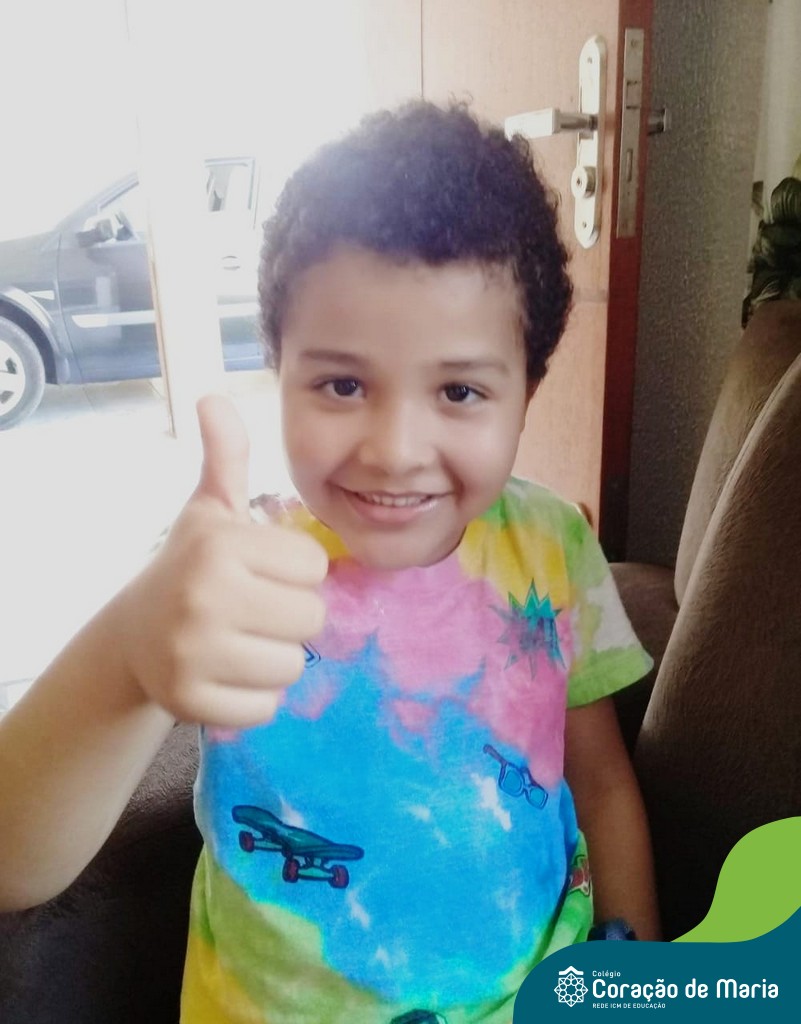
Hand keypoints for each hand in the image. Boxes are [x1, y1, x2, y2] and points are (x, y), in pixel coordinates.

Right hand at [115, 394, 327, 726]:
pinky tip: (226, 673)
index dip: (294, 571)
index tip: (260, 571)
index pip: (314, 567)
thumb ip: (226, 457)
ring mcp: (194, 655)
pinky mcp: (192, 704)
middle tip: (252, 610)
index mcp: (220, 545)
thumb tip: (212, 396)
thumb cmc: (191, 565)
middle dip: (290, 615)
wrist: (136, 632)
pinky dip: (255, 697)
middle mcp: (204, 597)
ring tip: (239, 640)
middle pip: (311, 618)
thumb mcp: (210, 510)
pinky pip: (267, 707)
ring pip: (293, 666)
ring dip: (275, 657)